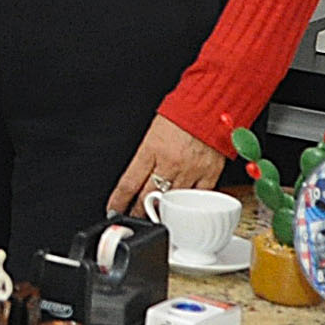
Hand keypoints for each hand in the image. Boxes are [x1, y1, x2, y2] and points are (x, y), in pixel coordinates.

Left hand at [107, 114, 224, 214]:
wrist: (209, 105)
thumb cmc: (181, 115)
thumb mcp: (153, 133)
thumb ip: (147, 156)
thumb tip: (138, 179)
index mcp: (151, 149)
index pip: (129, 183)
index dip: (119, 200)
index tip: (114, 209)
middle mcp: (170, 162)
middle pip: (148, 197)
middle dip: (138, 211)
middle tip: (133, 219)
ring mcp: (191, 170)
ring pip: (172, 201)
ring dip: (162, 213)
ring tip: (155, 218)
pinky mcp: (210, 173)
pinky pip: (198, 198)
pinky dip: (190, 207)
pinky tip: (184, 211)